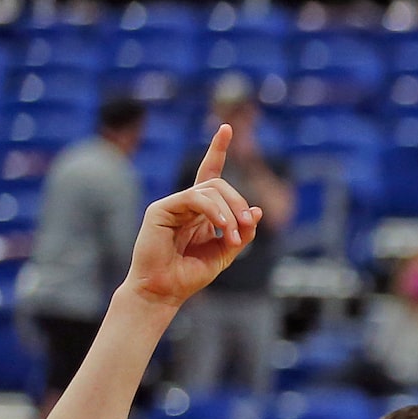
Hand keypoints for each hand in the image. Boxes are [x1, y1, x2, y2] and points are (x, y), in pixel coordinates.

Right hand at [124, 125, 264, 309]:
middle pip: (218, 184)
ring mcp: (172, 204)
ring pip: (209, 190)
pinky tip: (222, 229)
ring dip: (229, 212)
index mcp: (200, 211)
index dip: (217, 150)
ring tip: (232, 238)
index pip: (209, 173)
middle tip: (245, 228)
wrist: (164, 290)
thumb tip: (257, 211)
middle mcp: (185, 203)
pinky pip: (194, 198)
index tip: (227, 128)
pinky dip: (214, 212)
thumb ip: (241, 233)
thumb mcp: (225, 253)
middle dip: (238, 203)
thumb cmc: (190, 274)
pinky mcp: (161, 209)